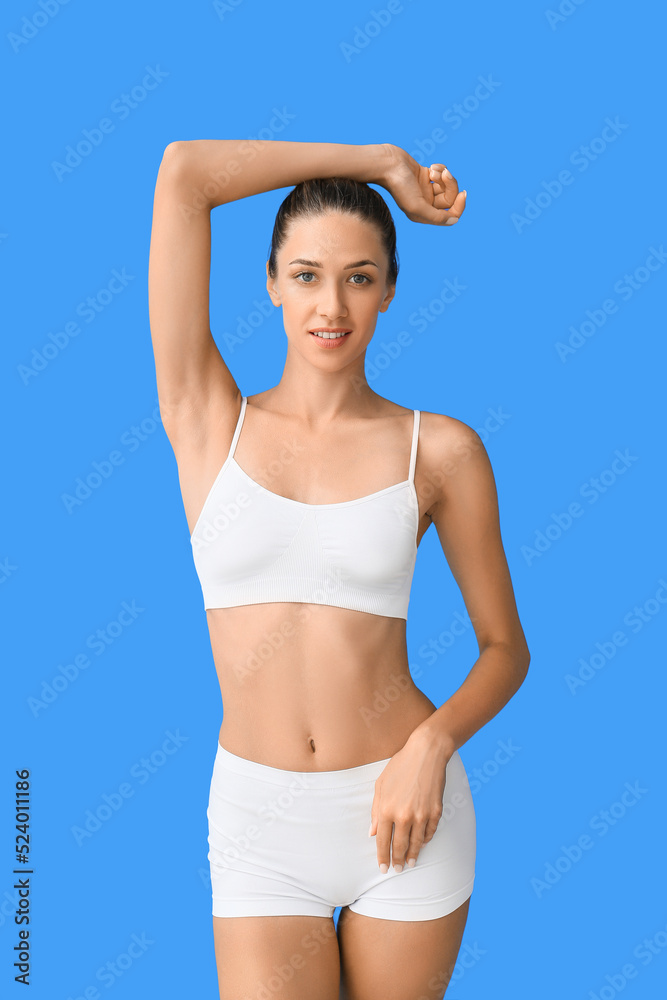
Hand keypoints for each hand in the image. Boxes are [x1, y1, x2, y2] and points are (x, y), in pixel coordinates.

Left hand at [369, 733, 450, 872]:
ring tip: (410, 864)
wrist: (427, 753)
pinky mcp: (436, 812)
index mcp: (387, 809)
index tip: (383, 868)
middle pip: (399, 846)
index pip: (382, 841)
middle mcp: (404, 815)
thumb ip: (376, 811)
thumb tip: (373, 833)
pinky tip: (421, 844)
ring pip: (416, 844)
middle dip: (397, 861)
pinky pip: (429, 833)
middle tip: (396, 870)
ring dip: (412, 856)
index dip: (382, 857)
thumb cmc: (400, 766)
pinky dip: (425, 840)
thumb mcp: (381, 785)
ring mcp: (422, 815)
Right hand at [379, 144, 466, 226]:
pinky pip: (442, 174)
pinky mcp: (426, 176)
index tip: (462, 194)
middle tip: (445, 174)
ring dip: (444, 175)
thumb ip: (436, 217)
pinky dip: (440, 169)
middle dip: (451, 185)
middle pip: (449, 198)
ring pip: (447, 185)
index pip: (449, 216)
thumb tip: (455, 221)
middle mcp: (425, 204)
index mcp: (423, 215)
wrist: (388, 164)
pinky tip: (432, 166)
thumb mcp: (417, 206)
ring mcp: (426, 190)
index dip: (459, 207)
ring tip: (434, 170)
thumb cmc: (399, 186)